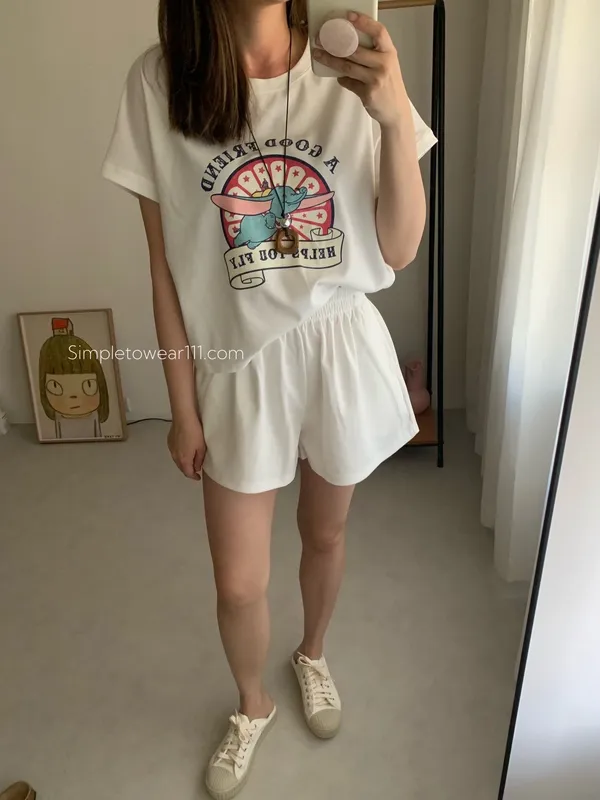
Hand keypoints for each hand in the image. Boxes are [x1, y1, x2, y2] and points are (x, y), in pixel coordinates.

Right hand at [168, 415, 205, 480]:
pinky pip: (175, 452)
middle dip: (188, 470)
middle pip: (181, 467)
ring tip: (191, 460)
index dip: (193, 477)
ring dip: (184, 462)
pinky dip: (180, 454)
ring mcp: (171, 449)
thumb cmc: (195, 433)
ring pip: (177, 460)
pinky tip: (184, 450)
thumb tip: (196, 467)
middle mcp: (175, 457)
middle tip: (195, 469)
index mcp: (184, 460)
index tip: (198, 477)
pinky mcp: (169, 441)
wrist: (184, 418)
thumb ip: (199, 460)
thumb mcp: (201, 448)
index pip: (188, 473)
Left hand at [314, 12, 408, 128]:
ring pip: (348, 67)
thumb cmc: (389, 84)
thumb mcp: (388, 64)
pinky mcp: (368, 93)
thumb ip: (374, 54)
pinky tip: (340, 78)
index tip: (349, 16)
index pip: (378, 32)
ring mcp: (376, 79)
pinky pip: (349, 83)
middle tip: (321, 40)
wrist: (396, 110)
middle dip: (335, 44)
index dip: (364, 22)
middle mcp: (384, 64)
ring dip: (331, 61)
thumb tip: (348, 44)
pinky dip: (342, 80)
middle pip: (355, 50)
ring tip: (319, 55)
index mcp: (389, 52)